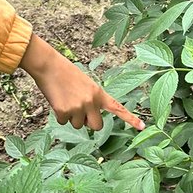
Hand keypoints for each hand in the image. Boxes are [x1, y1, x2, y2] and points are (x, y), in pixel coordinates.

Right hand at [18, 35, 143, 131]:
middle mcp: (91, 101)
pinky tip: (57, 100)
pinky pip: (63, 121)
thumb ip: (91, 100)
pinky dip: (59, 114)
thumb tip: (87, 119)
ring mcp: (78, 107)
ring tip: (65, 99)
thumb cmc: (65, 73)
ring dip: (71, 117)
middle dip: (88, 122)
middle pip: (96, 126)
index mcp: (98, 93)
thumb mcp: (85, 84)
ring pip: (78, 125)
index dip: (131, 119)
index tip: (143, 127)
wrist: (49, 65)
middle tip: (78, 109)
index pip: (117, 107)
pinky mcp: (64, 111)